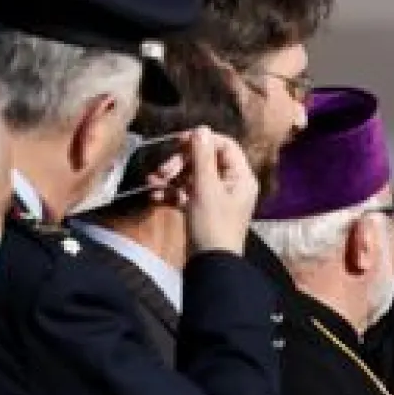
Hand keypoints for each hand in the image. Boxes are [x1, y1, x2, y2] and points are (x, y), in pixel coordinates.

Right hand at [148, 127, 257, 254]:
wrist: (210, 266)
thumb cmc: (212, 226)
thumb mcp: (206, 188)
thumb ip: (202, 157)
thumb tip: (200, 129)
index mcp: (241, 177)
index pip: (224, 145)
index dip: (201, 140)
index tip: (178, 142)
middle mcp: (232, 185)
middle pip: (205, 160)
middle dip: (180, 162)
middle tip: (163, 170)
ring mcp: (217, 199)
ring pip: (192, 177)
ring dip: (171, 176)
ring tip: (152, 181)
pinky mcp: (202, 211)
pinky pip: (186, 194)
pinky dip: (171, 192)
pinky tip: (154, 195)